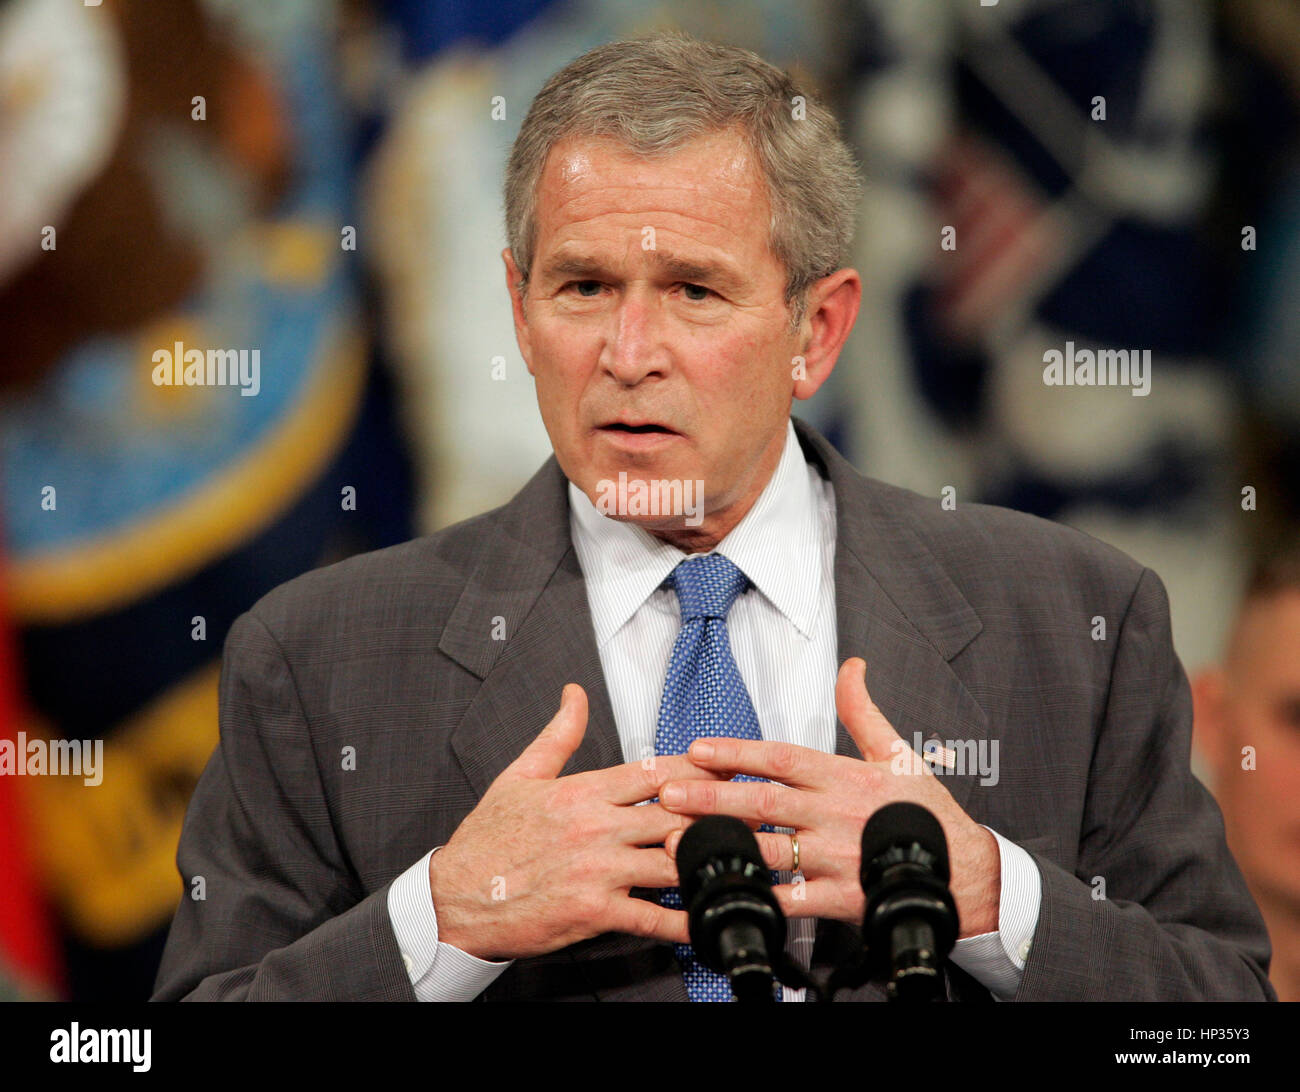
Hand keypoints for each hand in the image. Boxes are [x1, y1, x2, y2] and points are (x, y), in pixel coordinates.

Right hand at [427, 683, 729, 960]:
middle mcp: (595, 826)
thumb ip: (557, 733)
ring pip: (670, 860)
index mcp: (582, 791)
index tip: (730, 765)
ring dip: (709, 860)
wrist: (456, 896)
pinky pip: (651, 916)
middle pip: (674, 812)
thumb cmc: (488, 840)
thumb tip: (575, 694)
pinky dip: (684, 919)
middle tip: (757, 811)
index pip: (654, 771)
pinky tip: (708, 919)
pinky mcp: (594, 910)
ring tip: (748, 860)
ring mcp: (597, 869)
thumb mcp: (520, 775)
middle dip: (718, 812)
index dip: (699, 767)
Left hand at [659, 658, 1000, 937]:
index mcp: (845, 777)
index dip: (739, 752)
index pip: (783, 757)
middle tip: (670, 790)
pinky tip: (721, 892)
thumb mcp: (898, 753)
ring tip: (677, 839)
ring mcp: (836, 858)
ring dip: (723, 842)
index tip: (699, 749)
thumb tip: (852, 668)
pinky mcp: (839, 899)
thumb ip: (863, 711)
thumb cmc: (926, 814)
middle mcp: (836, 815)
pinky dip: (754, 896)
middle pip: (765, 801)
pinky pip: (789, 900)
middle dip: (713, 794)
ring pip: (769, 847)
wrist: (964, 872)